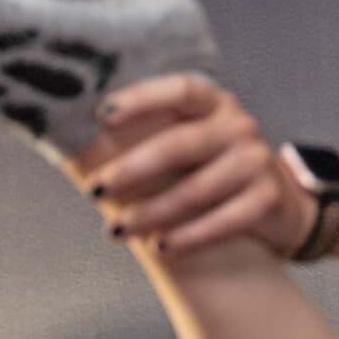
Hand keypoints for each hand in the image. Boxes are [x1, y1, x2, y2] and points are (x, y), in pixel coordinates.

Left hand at [85, 73, 314, 257]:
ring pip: (196, 189)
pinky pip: (223, 221)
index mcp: (211, 103)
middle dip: (132, 169)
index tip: (102, 115)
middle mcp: (237, 125)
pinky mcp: (267, 198)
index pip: (179, 91)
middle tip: (95, 190)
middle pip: (180, 144)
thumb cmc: (202, 171)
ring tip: (114, 231)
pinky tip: (160, 248)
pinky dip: (188, 237)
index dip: (142, 99)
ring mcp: (256, 160)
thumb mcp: (177, 148)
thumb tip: (67, 147)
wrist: (271, 205)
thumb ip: (137, 142)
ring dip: (151, 214)